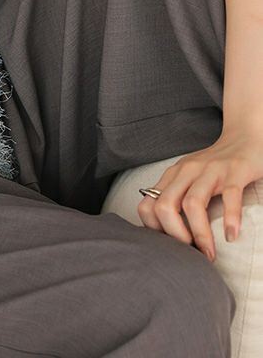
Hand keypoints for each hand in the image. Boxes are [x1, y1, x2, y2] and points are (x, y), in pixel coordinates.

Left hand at [137, 131, 262, 262]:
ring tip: (208, 253)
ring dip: (200, 234)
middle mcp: (187, 171)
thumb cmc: (214, 166)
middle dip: (175, 235)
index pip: (148, 204)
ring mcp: (211, 171)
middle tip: (190, 253)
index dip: (155, 229)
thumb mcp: (189, 177)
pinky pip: (230, 197)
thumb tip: (164, 231)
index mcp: (173, 175)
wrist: (244, 138)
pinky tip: (232, 236)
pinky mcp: (235, 172)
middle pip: (165, 205)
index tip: (171, 246)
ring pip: (193, 203)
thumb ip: (176, 195)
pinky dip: (230, 219)